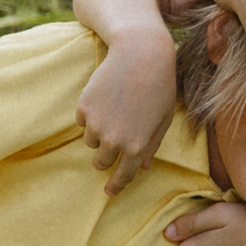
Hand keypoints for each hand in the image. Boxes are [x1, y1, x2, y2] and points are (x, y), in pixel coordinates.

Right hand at [76, 35, 178, 196]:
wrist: (140, 54)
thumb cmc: (159, 85)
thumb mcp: (163, 118)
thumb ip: (151, 144)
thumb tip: (142, 167)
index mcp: (137, 146)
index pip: (123, 176)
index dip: (116, 186)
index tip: (109, 191)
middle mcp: (114, 140)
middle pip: (100, 161)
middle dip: (105, 157)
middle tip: (112, 142)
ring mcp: (96, 124)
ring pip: (90, 141)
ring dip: (98, 133)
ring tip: (114, 109)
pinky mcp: (84, 107)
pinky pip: (82, 120)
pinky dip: (90, 114)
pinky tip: (105, 97)